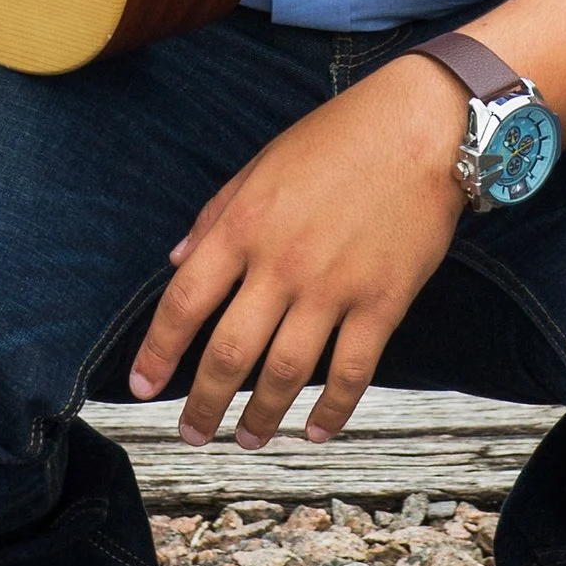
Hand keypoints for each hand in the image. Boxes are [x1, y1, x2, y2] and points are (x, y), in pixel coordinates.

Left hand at [128, 62, 466, 442]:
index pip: (184, 302)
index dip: (157, 352)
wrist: (424, 127)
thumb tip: (177, 263)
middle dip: (203, 403)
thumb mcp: (262, 164)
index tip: (142, 386)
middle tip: (191, 432)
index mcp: (244, 225)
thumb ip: (216, 215)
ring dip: (261, 417)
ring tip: (248, 438)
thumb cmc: (341, 138)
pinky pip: (350, 371)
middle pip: (228, 352)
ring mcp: (333, 287)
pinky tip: (317, 431)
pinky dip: (332, 410)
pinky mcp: (382, 302)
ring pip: (284, 373)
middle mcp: (282, 263)